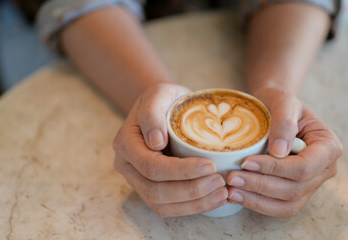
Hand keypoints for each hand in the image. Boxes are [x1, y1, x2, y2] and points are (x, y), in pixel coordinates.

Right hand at [113, 83, 227, 216]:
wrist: (163, 107)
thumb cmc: (164, 99)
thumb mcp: (159, 94)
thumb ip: (152, 113)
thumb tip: (155, 142)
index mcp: (125, 143)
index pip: (151, 166)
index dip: (181, 171)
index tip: (210, 166)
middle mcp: (126, 165)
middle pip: (155, 190)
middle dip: (190, 190)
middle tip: (220, 182)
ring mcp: (136, 180)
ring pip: (161, 204)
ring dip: (193, 203)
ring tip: (221, 194)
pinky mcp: (150, 188)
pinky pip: (167, 207)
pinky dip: (191, 207)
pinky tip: (213, 200)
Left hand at [227, 88, 342, 217]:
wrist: (272, 108)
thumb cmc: (279, 103)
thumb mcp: (282, 102)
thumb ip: (284, 122)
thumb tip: (279, 151)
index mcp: (327, 147)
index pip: (304, 166)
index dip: (275, 168)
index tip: (246, 162)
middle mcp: (323, 169)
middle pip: (294, 188)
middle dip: (260, 185)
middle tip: (231, 178)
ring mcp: (310, 184)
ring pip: (287, 204)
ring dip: (257, 200)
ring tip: (230, 191)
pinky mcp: (294, 192)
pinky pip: (279, 207)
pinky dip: (257, 204)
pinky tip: (236, 195)